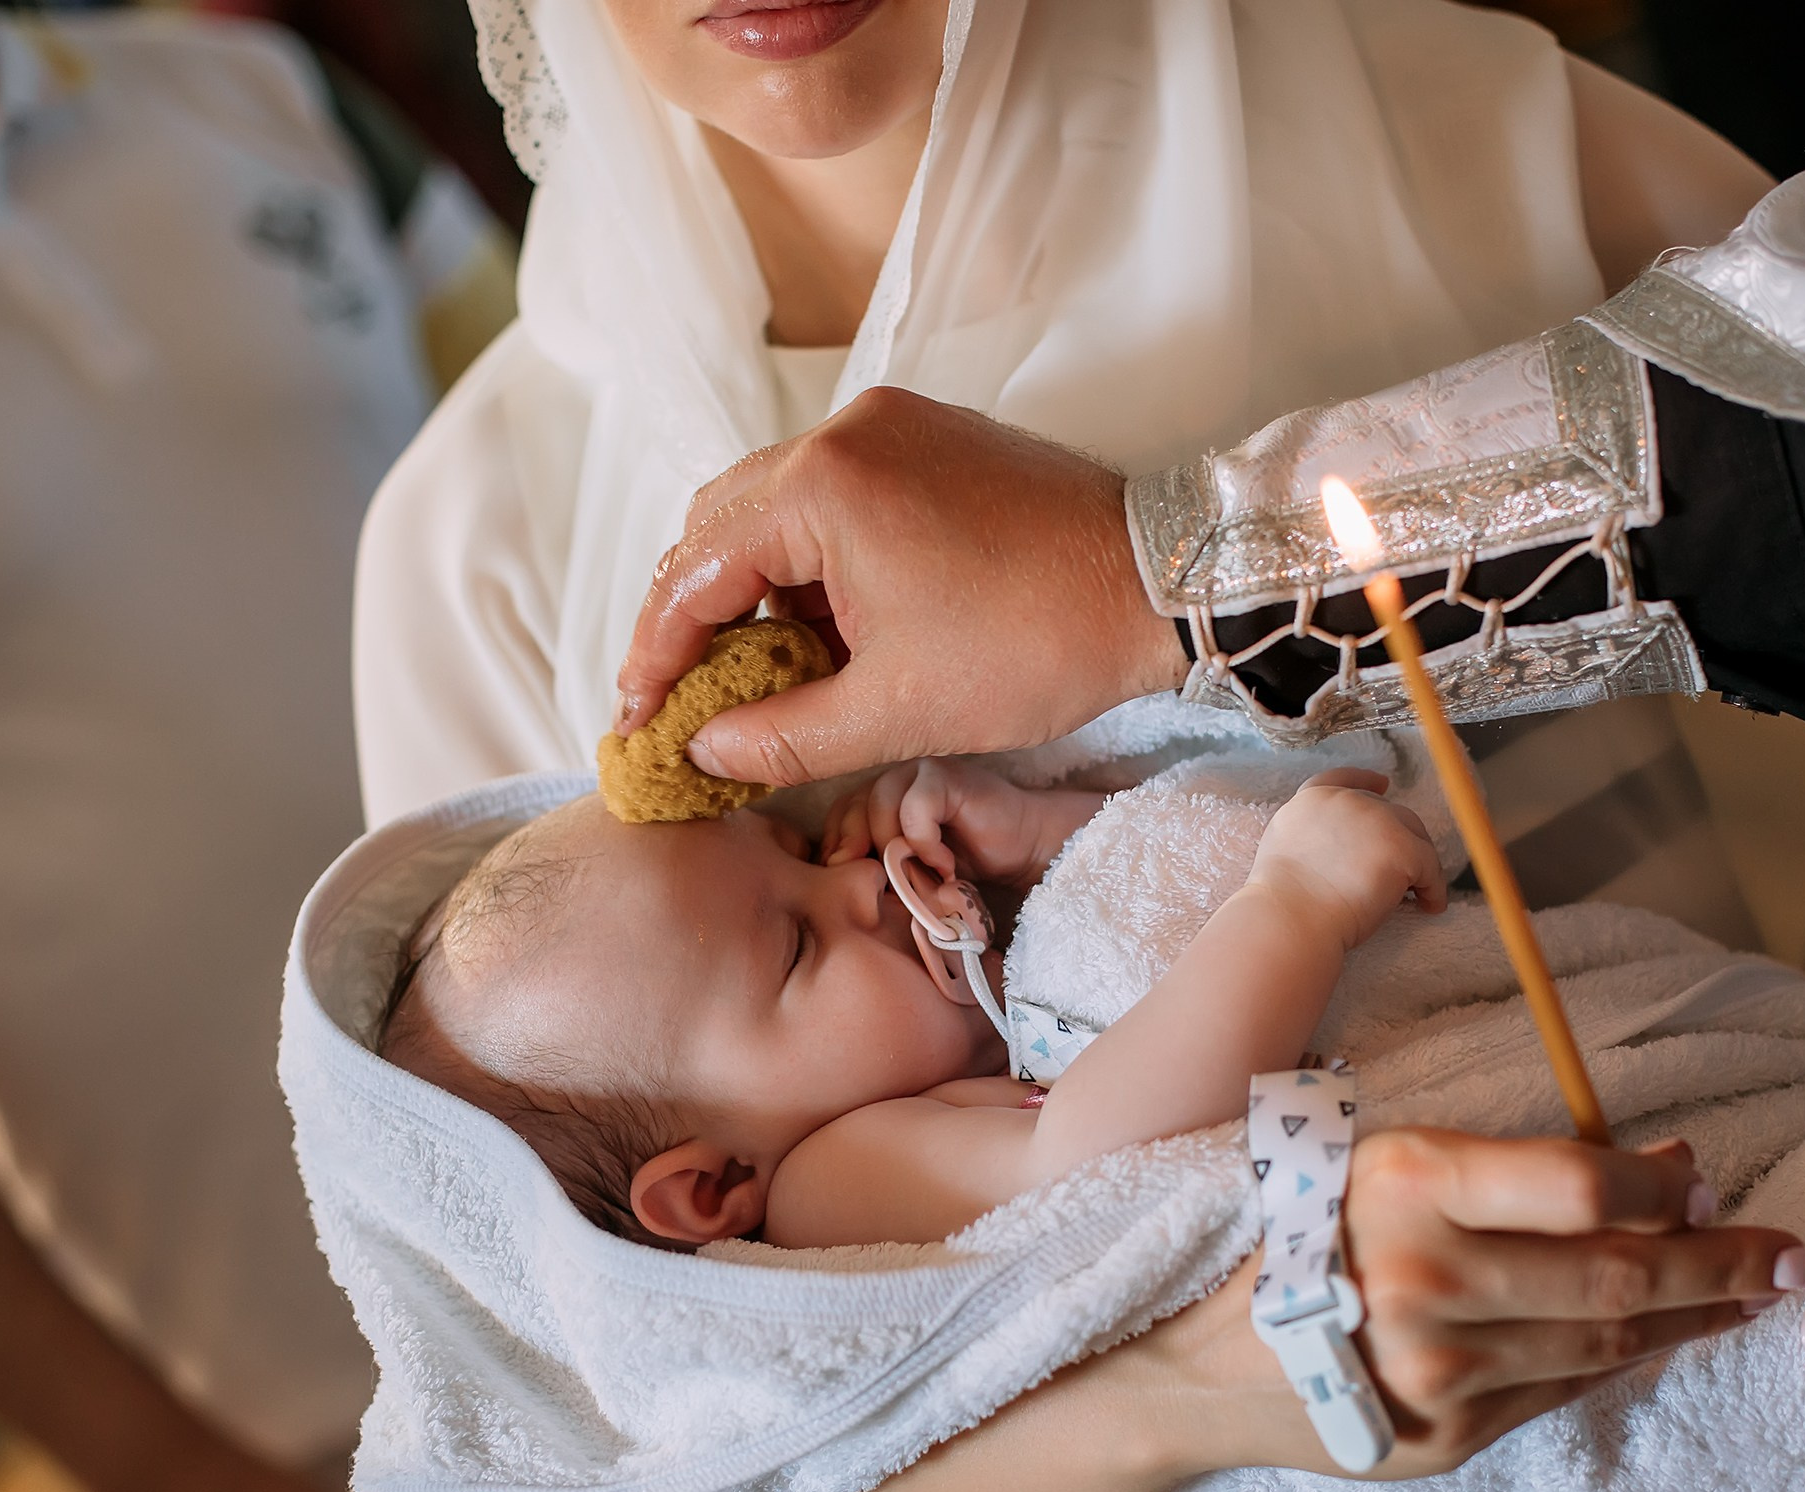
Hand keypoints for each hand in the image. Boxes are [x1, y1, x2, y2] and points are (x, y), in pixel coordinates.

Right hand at [612, 388, 1186, 786]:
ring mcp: (891, 426)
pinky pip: (836, 497)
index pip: (694, 569)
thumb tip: (706, 751)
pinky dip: (815, 562)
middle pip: (721, 524)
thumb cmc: (1040, 642)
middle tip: (687, 700)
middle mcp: (845, 432)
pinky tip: (830, 631)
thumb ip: (784, 736)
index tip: (637, 718)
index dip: (654, 654)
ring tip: (766, 678)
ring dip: (759, 591)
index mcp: (821, 485)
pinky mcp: (930, 439)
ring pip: (776, 509)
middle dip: (697, 617)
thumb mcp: (899, 710)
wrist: (1167, 583)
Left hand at [822, 757, 1103, 888]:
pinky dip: (925, 842)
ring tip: (923, 876)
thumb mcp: (909, 871)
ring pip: (878, 806)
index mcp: (878, 797)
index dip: (839, 851)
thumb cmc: (967, 862)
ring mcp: (919, 771)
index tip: (855, 885)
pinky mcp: (946, 775)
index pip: (837, 817)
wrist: (1024, 847)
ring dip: (897, 850)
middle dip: (863, 854)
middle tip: (887, 887)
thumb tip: (835, 882)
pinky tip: (945, 864)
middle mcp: (894, 777)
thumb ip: (876, 866)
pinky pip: (915, 807)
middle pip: (851, 810)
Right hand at [1169, 1130, 1804, 1477]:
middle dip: (1723, 1263)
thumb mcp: (1392, 1162)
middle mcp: (1428, 1273)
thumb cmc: (1308, 1233)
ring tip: (1747, 1293)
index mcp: (1409, 1180)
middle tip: (1790, 1254)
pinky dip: (1626, 1356)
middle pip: (1618, 1270)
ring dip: (1694, 1315)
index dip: (1664, 1187)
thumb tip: (1669, 1169)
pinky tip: (1663, 1333)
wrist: (1210, 1362)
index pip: (1581, 1183)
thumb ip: (1523, 1168)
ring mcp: (1443, 1365)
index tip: (1708, 1182)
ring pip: (1607, 1337)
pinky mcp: (1454, 1432)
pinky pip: (1569, 1387)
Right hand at [1246, 770, 1446, 950]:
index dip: (1365, 780)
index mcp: (1313, 800)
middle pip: (1389, 812)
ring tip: (1418, 895)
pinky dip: (1433, 889)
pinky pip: (1430, 867)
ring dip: (1418, 864)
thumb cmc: (1283, 901)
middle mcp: (1348, 801)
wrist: (1291, 918)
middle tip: (1404, 871)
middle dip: (1399, 838)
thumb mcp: (1285, 848)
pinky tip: (1430, 906)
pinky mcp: (1401, 847)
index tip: (1383, 784)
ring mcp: (1377, 820)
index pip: (1344, 780)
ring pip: (1414, 836)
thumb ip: (1311, 836)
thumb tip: (1338, 852)